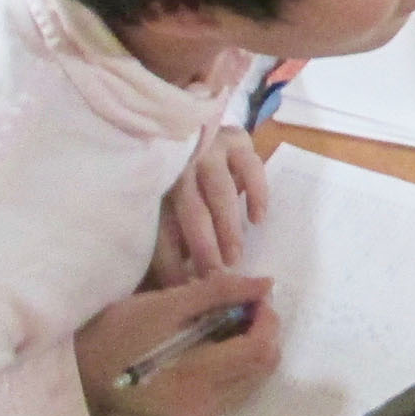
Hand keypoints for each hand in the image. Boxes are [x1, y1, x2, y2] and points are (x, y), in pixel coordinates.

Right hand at [75, 270, 281, 415]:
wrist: (81, 372)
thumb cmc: (120, 331)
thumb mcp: (168, 303)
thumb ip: (220, 292)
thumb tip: (267, 285)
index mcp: (198, 374)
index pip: (259, 349)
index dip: (268, 319)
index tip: (257, 296)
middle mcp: (205, 401)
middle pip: (263, 366)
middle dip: (266, 331)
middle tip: (247, 306)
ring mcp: (199, 412)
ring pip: (254, 379)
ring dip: (255, 347)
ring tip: (233, 322)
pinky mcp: (192, 415)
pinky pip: (236, 389)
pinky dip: (240, 363)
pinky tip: (220, 344)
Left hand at [152, 125, 268, 284]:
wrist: (192, 128)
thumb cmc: (182, 182)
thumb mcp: (169, 206)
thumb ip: (173, 236)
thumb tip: (174, 285)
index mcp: (157, 186)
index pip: (162, 227)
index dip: (171, 260)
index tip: (185, 288)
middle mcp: (180, 165)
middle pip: (192, 210)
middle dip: (203, 246)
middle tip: (215, 275)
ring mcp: (209, 150)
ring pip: (220, 191)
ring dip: (228, 226)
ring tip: (235, 257)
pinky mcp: (236, 139)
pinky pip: (251, 167)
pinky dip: (256, 194)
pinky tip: (258, 219)